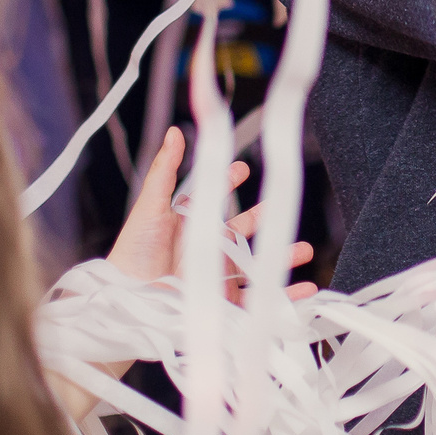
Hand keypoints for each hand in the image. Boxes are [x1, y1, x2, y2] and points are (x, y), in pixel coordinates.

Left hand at [107, 127, 315, 301]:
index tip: (243, 167)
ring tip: (306, 249)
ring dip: (282, 256)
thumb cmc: (134, 254)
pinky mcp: (225, 303)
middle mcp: (206, 249)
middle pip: (242, 230)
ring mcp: (217, 276)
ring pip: (256, 263)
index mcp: (189, 224)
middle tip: (282, 203)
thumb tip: (175, 132)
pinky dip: (286, 298)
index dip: (227, 181)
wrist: (129, 303)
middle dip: (263, 217)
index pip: (212, 197)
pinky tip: (306, 290)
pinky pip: (260, 300)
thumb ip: (165, 170)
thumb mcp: (150, 206)